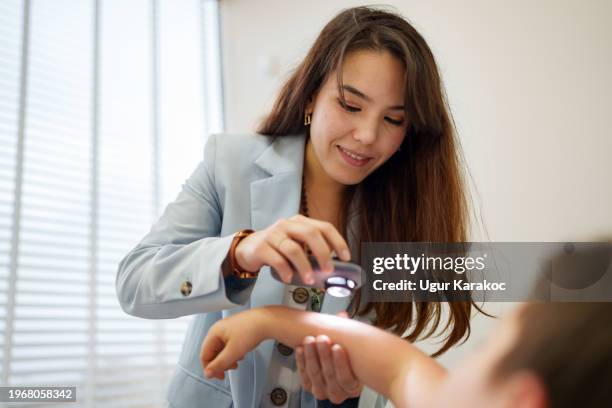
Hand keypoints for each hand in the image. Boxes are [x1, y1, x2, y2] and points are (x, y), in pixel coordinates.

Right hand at [200, 309, 268, 379]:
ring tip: (237, 362)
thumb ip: (219, 364)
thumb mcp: (232, 352)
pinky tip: (241, 354)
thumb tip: (208, 372)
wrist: (266, 321)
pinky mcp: (237, 329)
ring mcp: (228, 328)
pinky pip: (230, 344)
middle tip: (228, 370)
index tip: (218, 376)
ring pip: (222, 349)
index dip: (210, 368)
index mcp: (214, 332)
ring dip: (228, 359)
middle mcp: (219, 329)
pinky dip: (234, 352)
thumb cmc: (250, 331)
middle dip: (221, 363)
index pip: (204, 354)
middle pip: (213, 351)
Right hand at [234, 214, 350, 283]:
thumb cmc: (278, 248)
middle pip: (310, 234)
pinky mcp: (261, 247)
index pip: (324, 227)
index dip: (338, 241)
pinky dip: (285, 271)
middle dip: (323, 253)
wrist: (248, 249)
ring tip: (309, 280)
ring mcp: (273, 234)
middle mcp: (287, 225)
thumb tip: (333, 271)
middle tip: (328, 270)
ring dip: (304, 266)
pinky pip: (276, 259)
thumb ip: (313, 253)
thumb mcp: (297, 244)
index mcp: (300, 222)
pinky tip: (289, 279)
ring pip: (293, 249)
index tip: (346, 257)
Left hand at [295, 313, 362, 402]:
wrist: (331, 361)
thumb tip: (342, 315)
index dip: (341, 363)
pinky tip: (300, 349)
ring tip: (310, 340)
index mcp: (353, 386)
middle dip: (325, 355)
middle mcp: (338, 392)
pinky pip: (304, 375)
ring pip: (315, 375)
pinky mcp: (309, 387)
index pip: (347, 379)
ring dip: (311, 356)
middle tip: (322, 339)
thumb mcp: (350, 346)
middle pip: (330, 376)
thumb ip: (348, 332)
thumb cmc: (344, 354)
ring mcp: (322, 391)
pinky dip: (301, 361)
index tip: (337, 347)